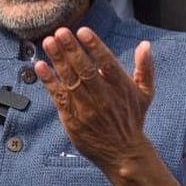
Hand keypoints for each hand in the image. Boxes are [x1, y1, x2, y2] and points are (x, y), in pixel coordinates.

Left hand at [34, 27, 154, 170]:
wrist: (123, 153)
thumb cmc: (133, 119)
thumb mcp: (145, 94)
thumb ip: (145, 68)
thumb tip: (145, 45)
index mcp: (121, 88)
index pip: (107, 63)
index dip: (95, 47)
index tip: (83, 31)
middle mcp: (104, 97)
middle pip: (85, 70)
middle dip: (72, 50)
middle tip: (60, 32)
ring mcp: (87, 109)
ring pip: (70, 81)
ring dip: (58, 61)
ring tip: (49, 42)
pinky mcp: (73, 119)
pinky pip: (59, 97)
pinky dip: (49, 82)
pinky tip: (40, 67)